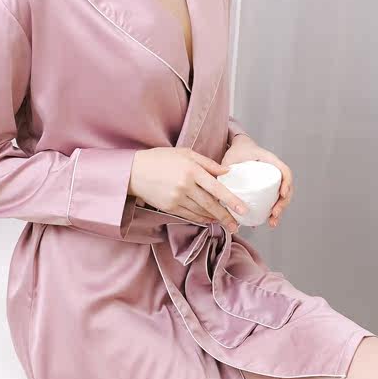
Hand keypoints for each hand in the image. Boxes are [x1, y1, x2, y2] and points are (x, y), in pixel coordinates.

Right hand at [128, 147, 249, 232]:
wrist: (135, 171)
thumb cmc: (161, 158)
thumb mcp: (185, 153)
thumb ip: (208, 163)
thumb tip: (227, 171)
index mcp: (192, 170)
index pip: (217, 188)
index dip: (231, 200)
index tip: (243, 209)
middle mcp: (186, 186)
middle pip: (211, 204)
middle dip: (226, 216)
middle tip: (237, 225)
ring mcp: (177, 198)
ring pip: (201, 212)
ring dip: (215, 218)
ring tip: (226, 223)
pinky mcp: (170, 207)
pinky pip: (190, 216)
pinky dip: (201, 219)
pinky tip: (209, 220)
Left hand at [220, 135, 293, 227]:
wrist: (239, 148)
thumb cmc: (237, 151)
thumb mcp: (231, 157)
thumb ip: (224, 169)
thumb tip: (217, 190)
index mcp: (270, 160)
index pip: (284, 171)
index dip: (286, 183)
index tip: (281, 194)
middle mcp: (275, 170)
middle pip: (286, 188)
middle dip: (283, 203)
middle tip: (274, 214)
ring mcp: (273, 180)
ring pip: (282, 196)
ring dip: (279, 210)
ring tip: (272, 222)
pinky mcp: (268, 187)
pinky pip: (274, 199)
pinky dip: (272, 210)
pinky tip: (266, 221)